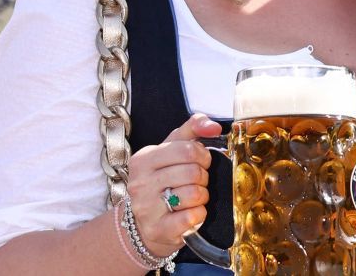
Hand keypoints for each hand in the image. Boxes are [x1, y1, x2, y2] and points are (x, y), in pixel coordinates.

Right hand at [125, 113, 222, 255]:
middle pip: (193, 172)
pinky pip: (193, 216)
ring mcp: (147, 208)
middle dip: (203, 177)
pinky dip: (199, 214)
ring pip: (195, 194)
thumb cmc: (162, 182)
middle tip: (197, 181)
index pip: (187, 149)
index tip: (201, 162)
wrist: (145, 224)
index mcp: (143, 159)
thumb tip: (214, 126)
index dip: (203, 156)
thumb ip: (192, 129)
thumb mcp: (171, 150)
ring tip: (193, 197)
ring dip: (202, 196)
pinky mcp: (158, 229)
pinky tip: (191, 212)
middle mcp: (140, 183)